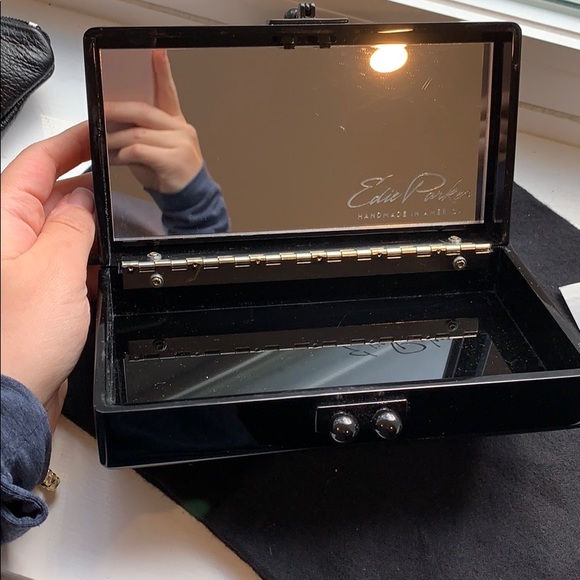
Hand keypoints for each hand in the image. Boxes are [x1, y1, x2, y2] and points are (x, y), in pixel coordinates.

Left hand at [1, 122, 94, 427]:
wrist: (10, 396)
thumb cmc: (16, 340)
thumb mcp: (56, 268)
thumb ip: (74, 225)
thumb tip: (85, 197)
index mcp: (2, 223)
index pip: (36, 166)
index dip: (68, 144)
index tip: (98, 132)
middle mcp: (8, 241)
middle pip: (49, 196)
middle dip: (83, 187)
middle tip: (119, 179)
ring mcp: (23, 268)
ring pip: (62, 231)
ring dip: (88, 227)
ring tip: (116, 225)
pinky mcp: (38, 294)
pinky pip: (67, 263)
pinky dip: (87, 260)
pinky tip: (102, 267)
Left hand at [105, 49, 203, 193]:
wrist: (190, 200)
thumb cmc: (170, 175)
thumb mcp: (152, 150)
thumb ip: (136, 134)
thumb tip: (110, 127)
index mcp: (175, 123)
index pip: (168, 92)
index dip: (162, 70)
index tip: (156, 52)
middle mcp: (180, 129)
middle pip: (143, 111)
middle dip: (115, 110)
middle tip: (98, 113)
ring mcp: (180, 143)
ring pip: (137, 133)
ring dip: (114, 140)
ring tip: (101, 146)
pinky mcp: (175, 159)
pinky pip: (141, 150)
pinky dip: (124, 155)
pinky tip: (116, 160)